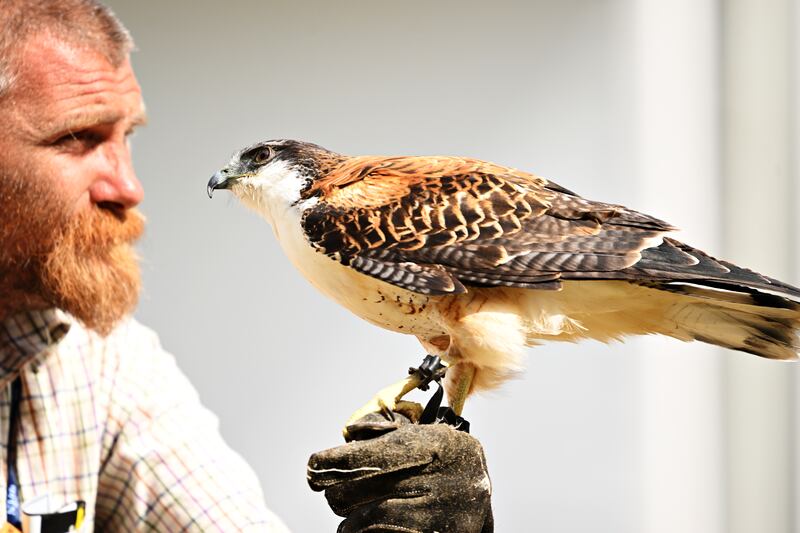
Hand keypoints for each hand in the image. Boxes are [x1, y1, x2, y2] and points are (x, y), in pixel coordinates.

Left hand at [307, 413, 492, 532]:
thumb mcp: (422, 434)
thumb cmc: (448, 456)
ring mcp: (425, 512)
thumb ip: (384, 436)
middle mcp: (420, 479)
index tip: (316, 466)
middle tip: (338, 490)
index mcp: (417, 446)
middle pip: (346, 494)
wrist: (481, 488)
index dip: (327, 463)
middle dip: (337, 492)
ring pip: (358, 523)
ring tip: (354, 515)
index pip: (353, 459)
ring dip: (350, 520)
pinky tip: (370, 527)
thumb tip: (346, 436)